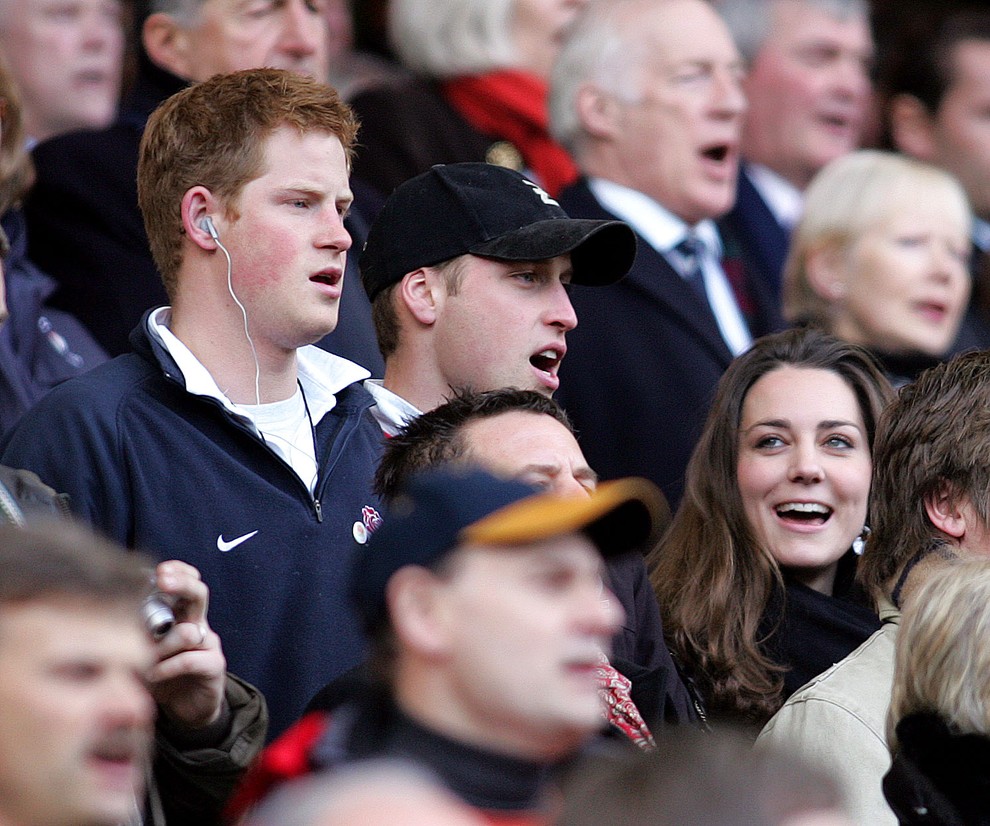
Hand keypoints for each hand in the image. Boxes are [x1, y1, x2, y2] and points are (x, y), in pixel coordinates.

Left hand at [148, 560, 226, 729]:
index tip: (161, 570)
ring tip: (143, 660)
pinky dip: (167, 667)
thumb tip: (106, 618)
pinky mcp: (214, 666)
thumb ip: (134, 635)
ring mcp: (208, 644)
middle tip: (163, 581)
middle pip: (199, 593)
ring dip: (161, 646)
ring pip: (188, 631)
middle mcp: (198, 624)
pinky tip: (153, 676)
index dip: (179, 572)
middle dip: (181, 584)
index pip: (189, 581)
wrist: (186, 710)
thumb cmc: (160, 675)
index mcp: (182, 615)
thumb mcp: (143, 652)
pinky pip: (189, 659)